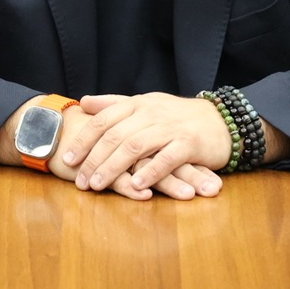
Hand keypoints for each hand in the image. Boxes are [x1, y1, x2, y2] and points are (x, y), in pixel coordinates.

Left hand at [63, 92, 232, 197]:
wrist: (221, 120)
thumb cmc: (178, 117)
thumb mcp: (146, 104)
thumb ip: (114, 104)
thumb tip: (84, 102)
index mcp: (138, 104)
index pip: (104, 120)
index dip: (84, 140)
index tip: (68, 159)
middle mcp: (151, 113)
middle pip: (115, 136)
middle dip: (94, 160)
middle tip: (80, 181)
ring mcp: (170, 127)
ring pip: (135, 146)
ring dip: (113, 168)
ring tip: (98, 186)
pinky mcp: (189, 143)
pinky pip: (166, 158)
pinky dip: (150, 171)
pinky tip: (136, 185)